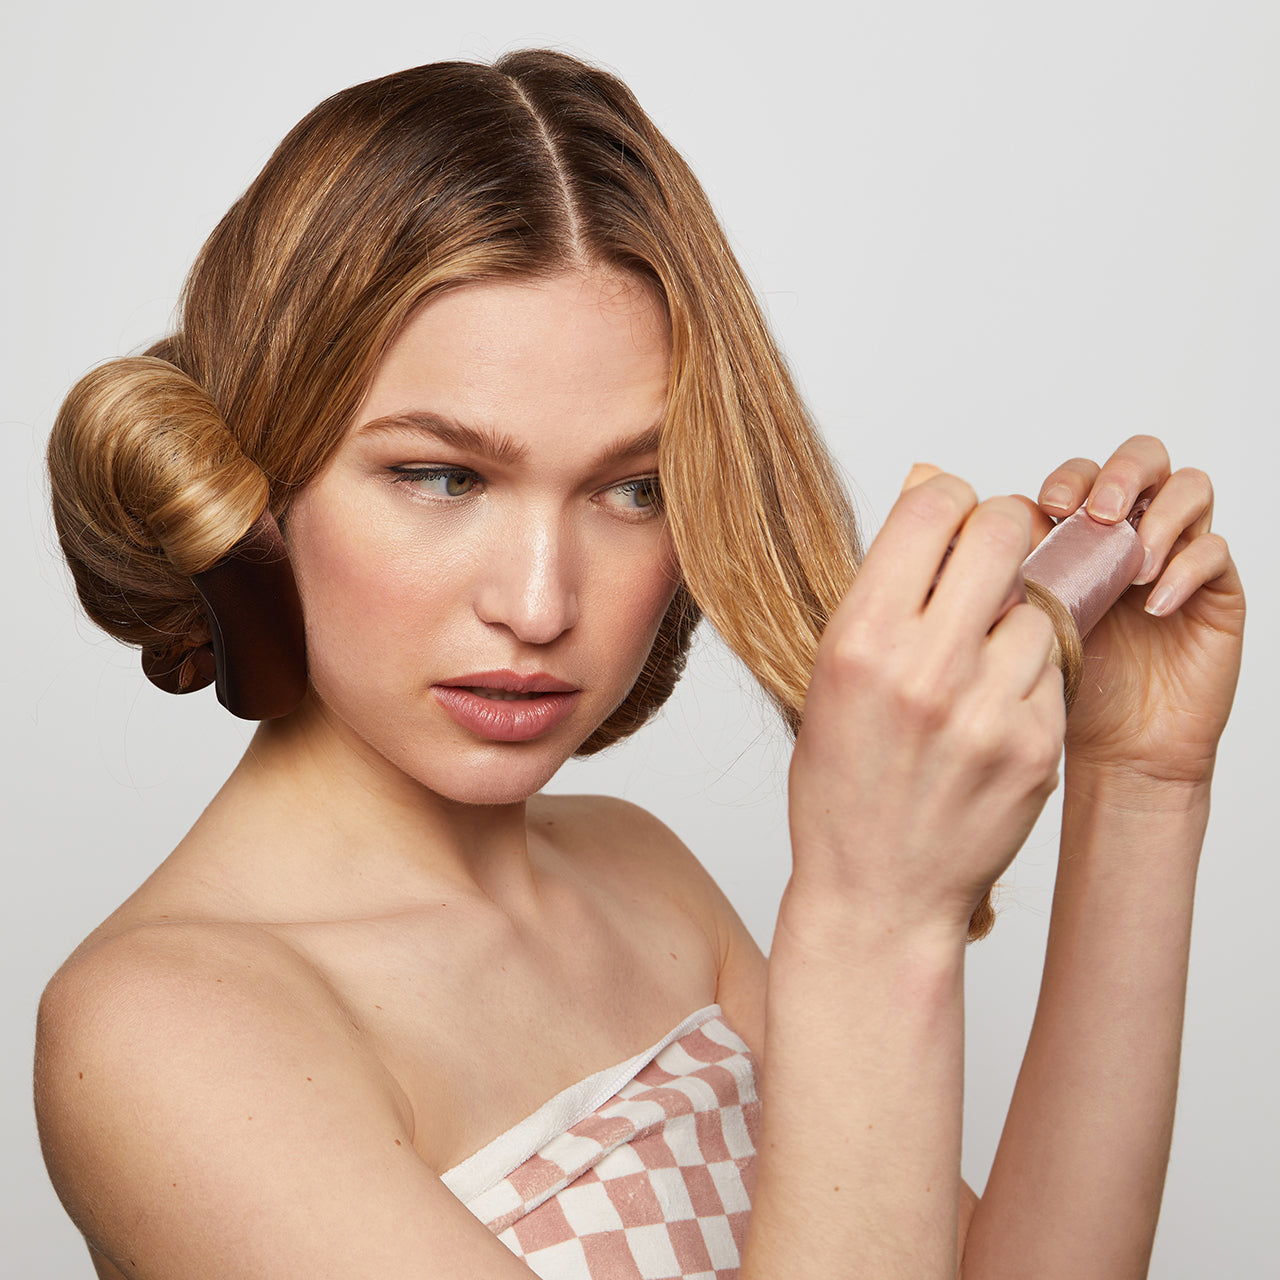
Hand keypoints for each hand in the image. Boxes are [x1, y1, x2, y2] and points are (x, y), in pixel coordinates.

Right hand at [789, 468, 1065, 934]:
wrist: (879, 892)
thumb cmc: (843, 785)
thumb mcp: (831, 675)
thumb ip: (884, 584)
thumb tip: (930, 485)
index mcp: (860, 641)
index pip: (934, 504)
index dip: (946, 499)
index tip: (947, 522)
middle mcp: (927, 669)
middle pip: (1004, 531)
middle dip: (998, 533)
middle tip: (986, 561)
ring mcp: (991, 709)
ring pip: (1037, 606)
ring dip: (1014, 621)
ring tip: (977, 669)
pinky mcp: (1039, 747)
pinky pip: (1054, 671)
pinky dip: (1029, 678)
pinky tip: (993, 716)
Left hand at [1035, 435, 1243, 787]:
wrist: (1116, 747)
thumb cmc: (1068, 683)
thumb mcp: (1027, 619)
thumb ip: (1012, 566)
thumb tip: (982, 512)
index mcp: (1083, 532)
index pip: (1085, 473)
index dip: (1071, 479)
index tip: (1050, 505)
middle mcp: (1133, 533)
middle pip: (1145, 458)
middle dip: (1123, 474)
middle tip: (1103, 514)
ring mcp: (1178, 556)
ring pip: (1190, 489)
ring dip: (1159, 519)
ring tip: (1132, 568)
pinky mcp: (1216, 590)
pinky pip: (1216, 552)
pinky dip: (1186, 570)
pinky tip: (1154, 605)